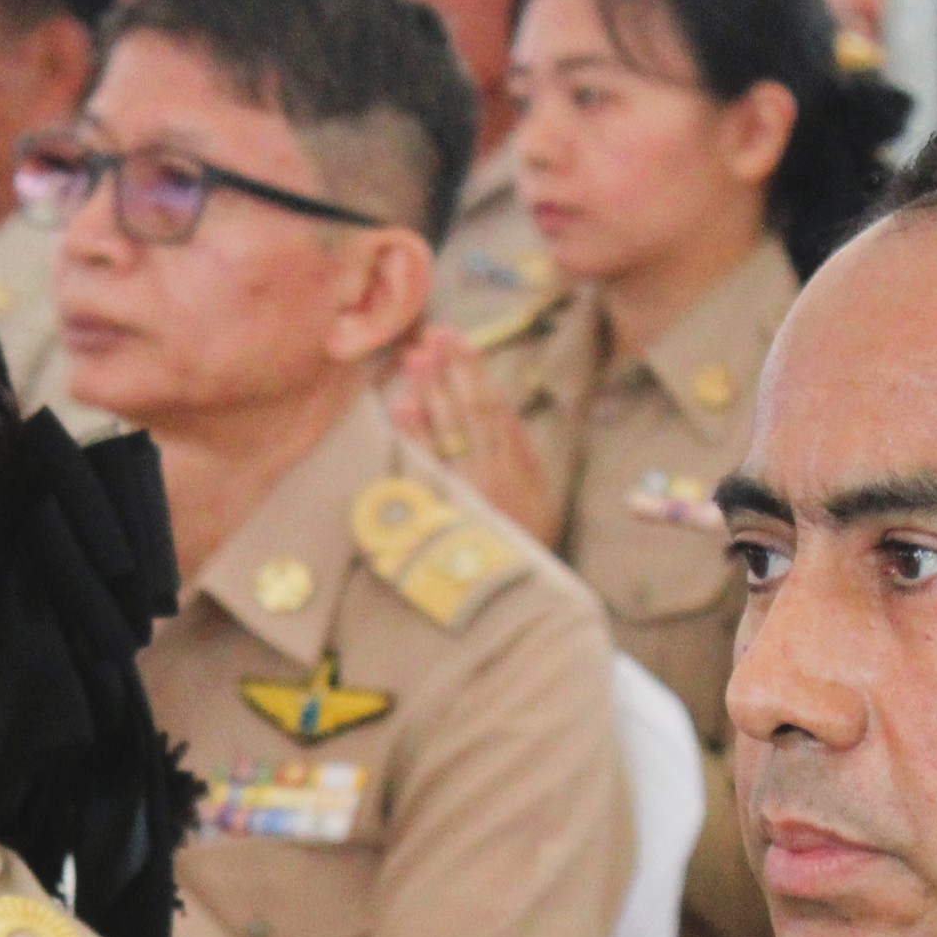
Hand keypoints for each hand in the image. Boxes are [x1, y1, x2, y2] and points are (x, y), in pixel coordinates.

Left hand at [387, 326, 552, 538]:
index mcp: (522, 470)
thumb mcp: (535, 504)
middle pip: (474, 411)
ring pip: (452, 432)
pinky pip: (430, 468)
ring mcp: (474, 495)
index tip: (455, 338)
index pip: (496, 407)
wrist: (523, 603)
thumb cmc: (520, 550)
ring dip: (433, 390)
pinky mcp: (450, 517)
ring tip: (415, 356)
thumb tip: (493, 411)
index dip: (475, 370)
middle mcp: (500, 477)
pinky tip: (401, 406)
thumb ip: (517, 458)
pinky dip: (416, 435)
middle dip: (452, 369)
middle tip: (431, 334)